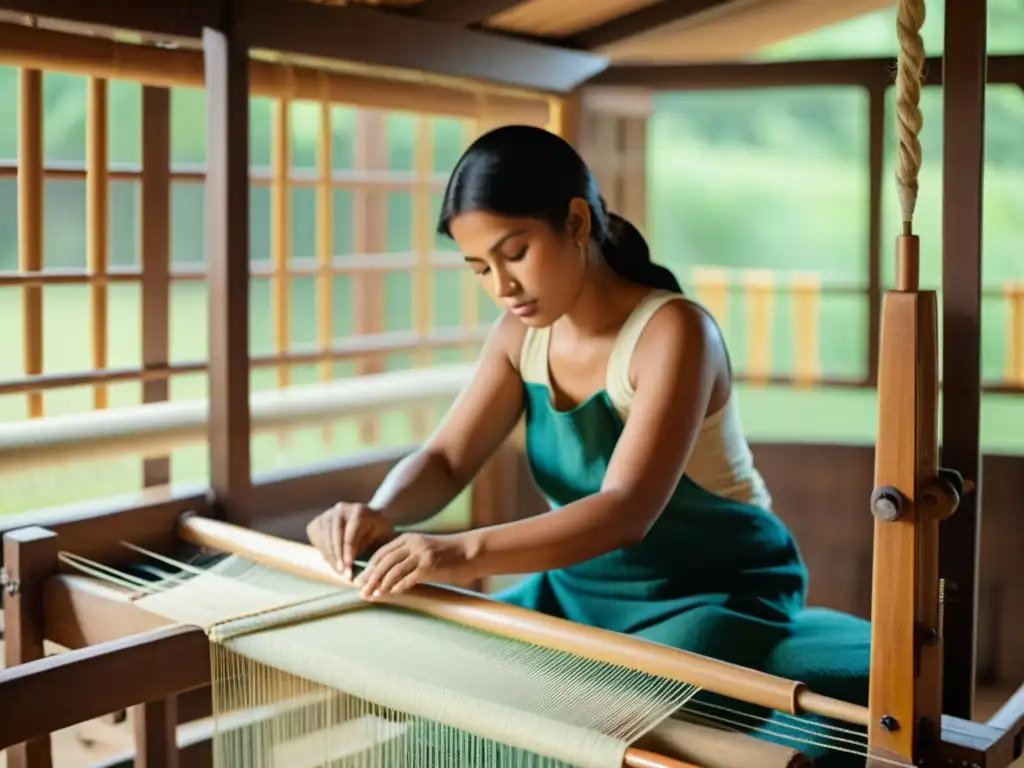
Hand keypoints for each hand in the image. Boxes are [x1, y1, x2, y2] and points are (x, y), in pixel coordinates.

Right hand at [306, 502, 394, 579]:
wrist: (368, 516)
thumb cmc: (379, 528)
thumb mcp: (383, 535)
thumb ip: (374, 547)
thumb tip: (365, 567)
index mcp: (358, 510)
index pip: (350, 535)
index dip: (348, 553)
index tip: (349, 567)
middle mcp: (340, 509)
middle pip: (335, 538)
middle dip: (338, 558)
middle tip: (343, 574)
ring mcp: (328, 514)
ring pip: (326, 541)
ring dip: (331, 559)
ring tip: (340, 572)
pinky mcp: (319, 521)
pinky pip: (319, 542)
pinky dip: (326, 555)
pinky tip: (335, 565)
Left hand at [353, 532, 473, 599]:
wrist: (470, 552)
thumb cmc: (447, 555)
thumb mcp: (424, 552)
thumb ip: (408, 559)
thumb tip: (388, 578)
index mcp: (408, 539)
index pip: (381, 553)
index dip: (368, 567)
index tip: (359, 580)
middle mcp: (412, 543)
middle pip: (383, 562)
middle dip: (370, 578)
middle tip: (360, 591)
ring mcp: (421, 553)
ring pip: (393, 570)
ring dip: (381, 585)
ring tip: (373, 596)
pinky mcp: (430, 564)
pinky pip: (409, 577)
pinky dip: (398, 587)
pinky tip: (391, 594)